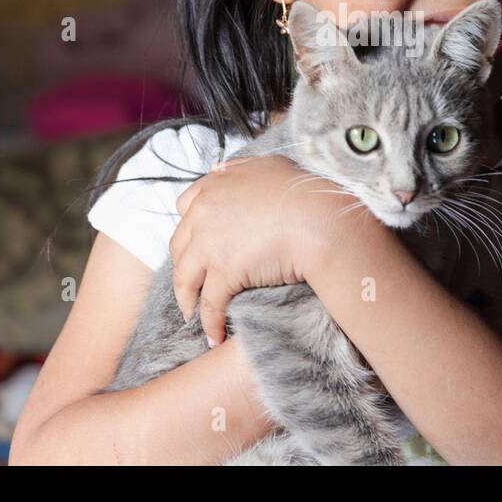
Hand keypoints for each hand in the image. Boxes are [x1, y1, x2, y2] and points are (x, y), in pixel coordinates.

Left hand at [168, 154, 365, 346]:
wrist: (322, 220)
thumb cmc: (305, 192)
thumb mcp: (270, 166)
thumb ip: (242, 168)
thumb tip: (221, 169)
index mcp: (215, 186)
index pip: (185, 206)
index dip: (190, 227)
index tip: (195, 242)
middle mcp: (204, 212)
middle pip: (179, 244)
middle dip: (183, 264)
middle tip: (190, 281)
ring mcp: (210, 243)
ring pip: (185, 276)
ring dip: (186, 298)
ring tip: (191, 314)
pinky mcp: (224, 272)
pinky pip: (209, 303)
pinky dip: (208, 322)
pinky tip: (212, 335)